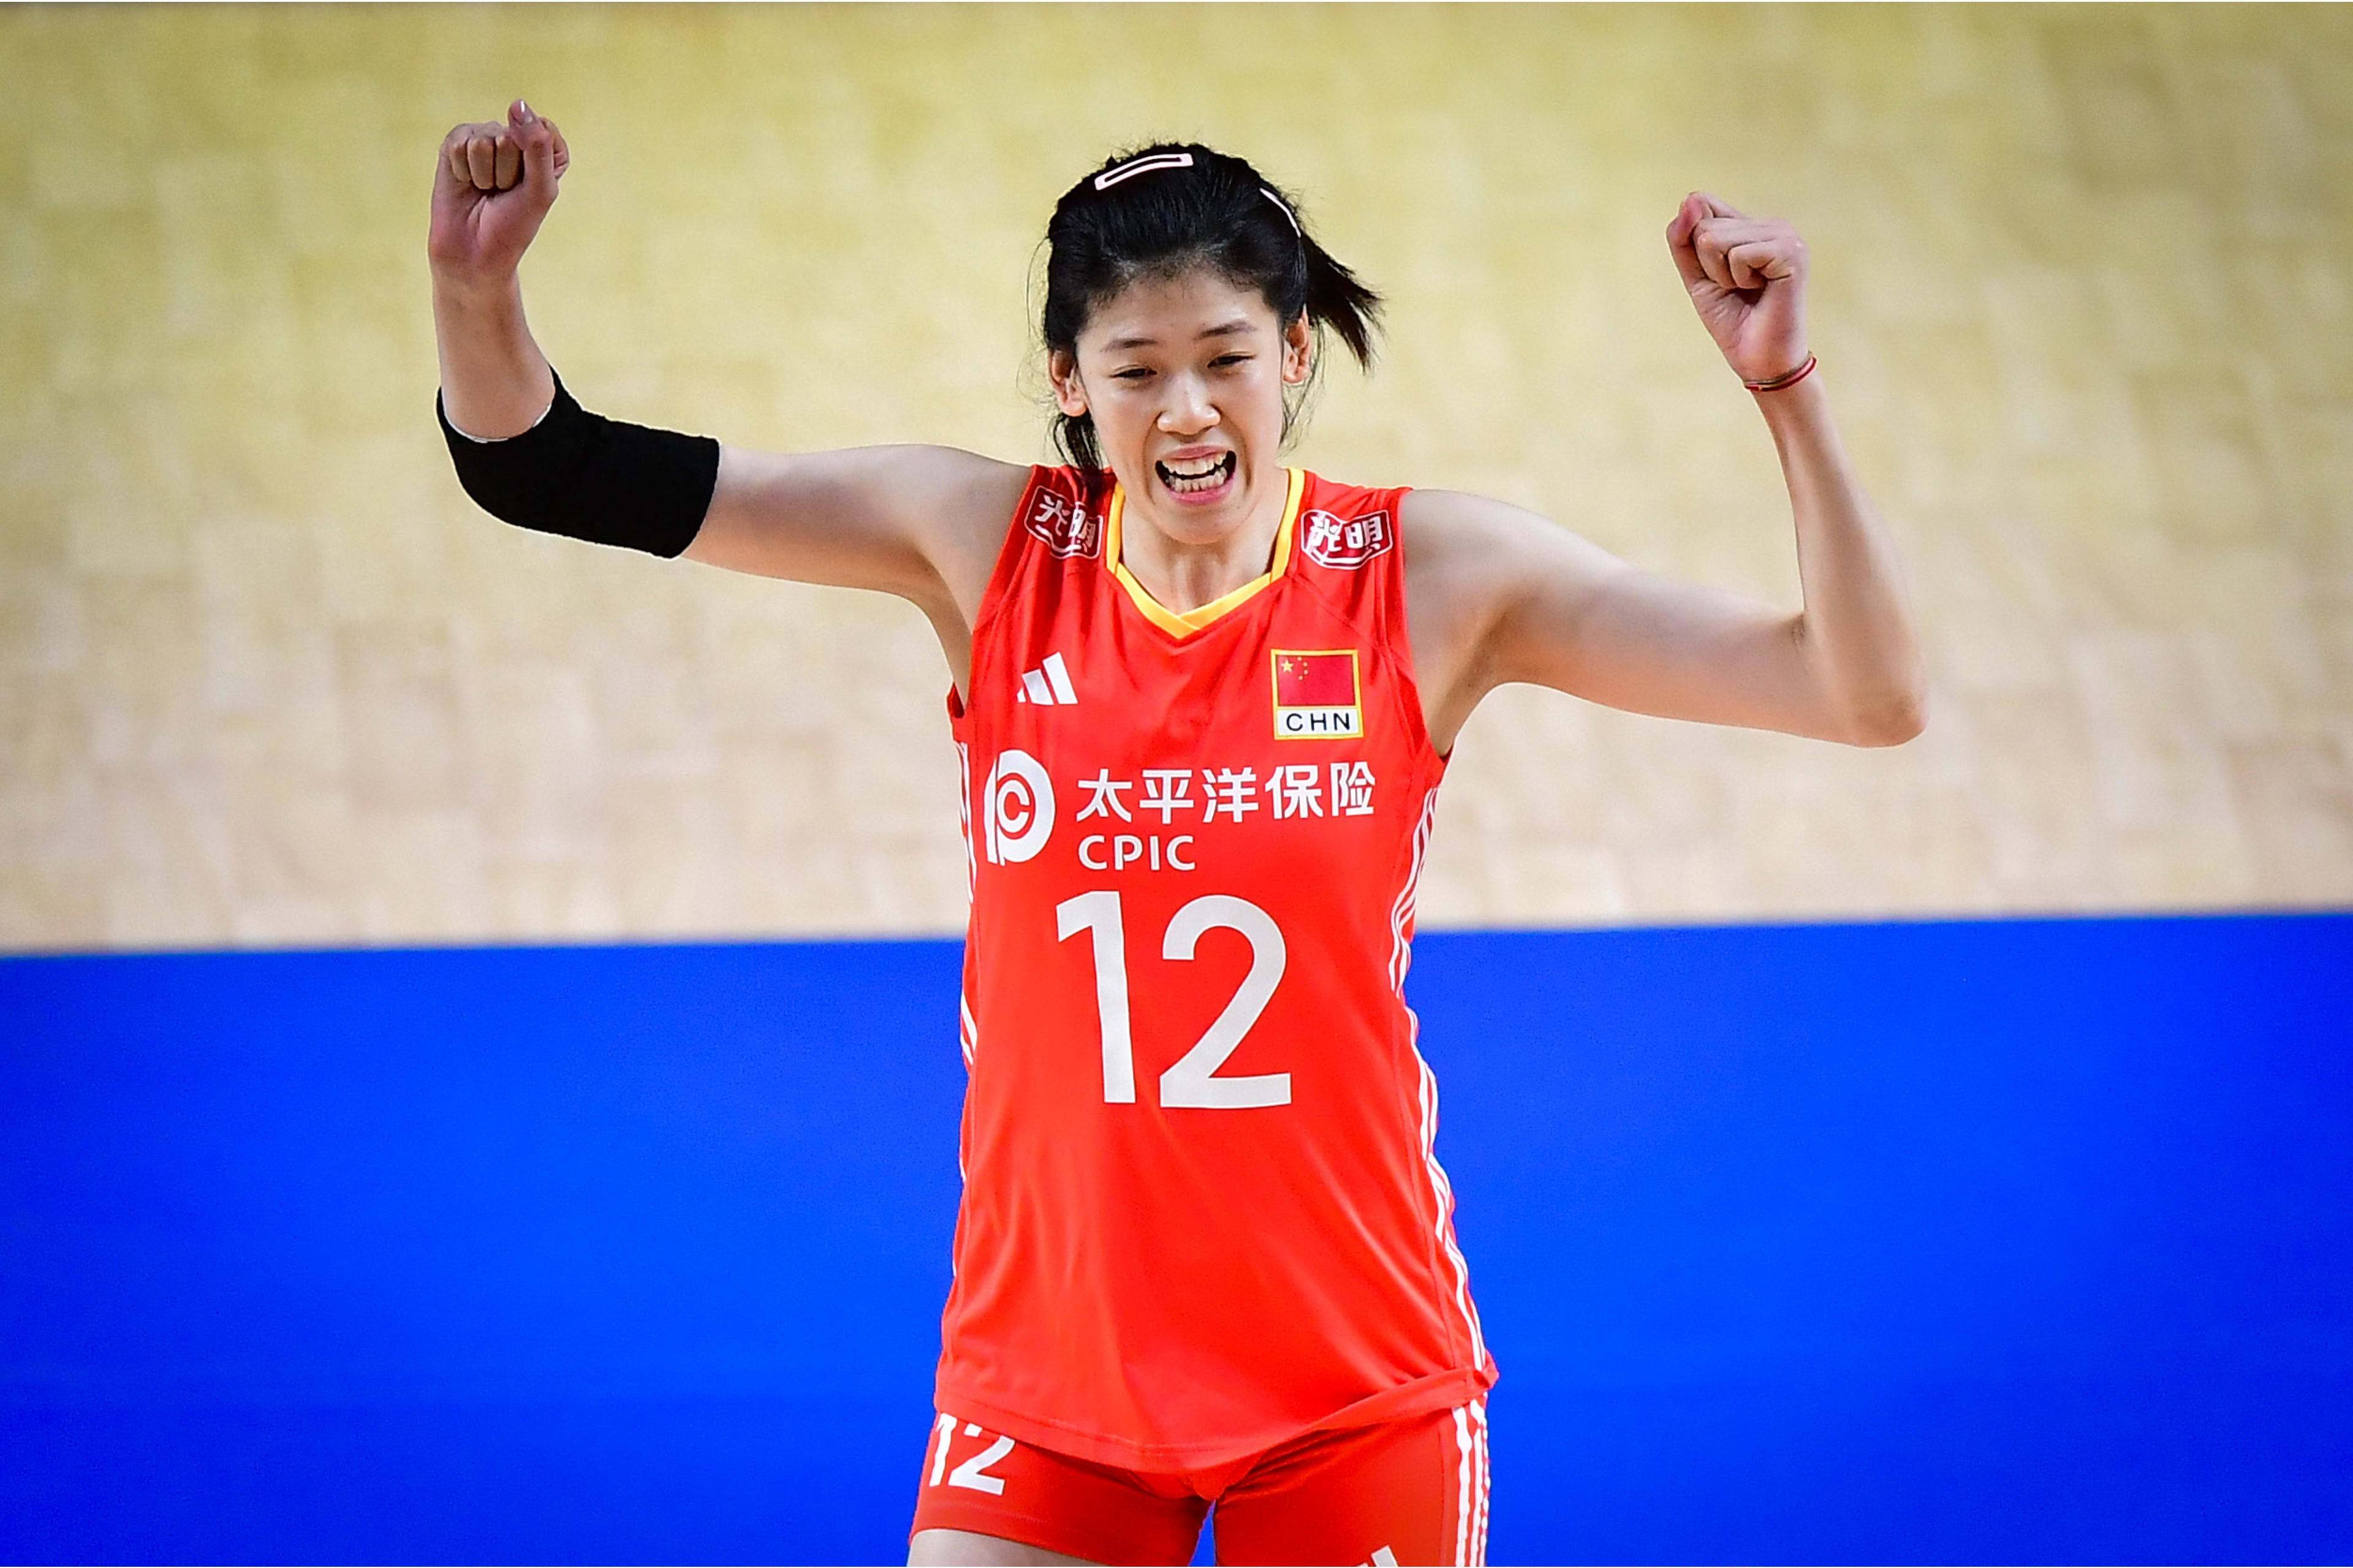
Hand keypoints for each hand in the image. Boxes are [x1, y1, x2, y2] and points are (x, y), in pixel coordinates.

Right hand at [428, 99, 569, 283]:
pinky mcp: (456, 144)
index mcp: (545, 150)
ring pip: (487, 140)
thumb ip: (538, 145)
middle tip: (503, 193)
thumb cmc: (513, 226)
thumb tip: (517, 103)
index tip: (530, 188)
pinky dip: (464, 170)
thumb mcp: (539, 190)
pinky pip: (461, 144)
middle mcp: (515, 139)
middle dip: (508, 171)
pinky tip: (465, 183)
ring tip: (485, 191)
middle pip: (514, 135)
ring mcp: (484, 138)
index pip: (543, 130)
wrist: (474, 252)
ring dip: (486, 174)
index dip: (536, 164)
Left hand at [1665, 192, 1809, 384]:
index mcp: (1751, 225)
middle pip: (1703, 225)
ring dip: (1722, 274)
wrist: (1758, 359)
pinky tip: (1761, 291)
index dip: (1694, 246)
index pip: (1700, 205)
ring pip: (1715, 238)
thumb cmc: (1732, 319)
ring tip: (1748, 290)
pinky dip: (1739, 280)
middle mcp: (1771, 223)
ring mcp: (1784, 234)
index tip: (1718, 275)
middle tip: (1736, 289)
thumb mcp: (1696, 275)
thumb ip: (1683, 238)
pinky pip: (1738, 254)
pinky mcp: (1791, 251)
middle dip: (1708, 266)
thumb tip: (1690, 198)